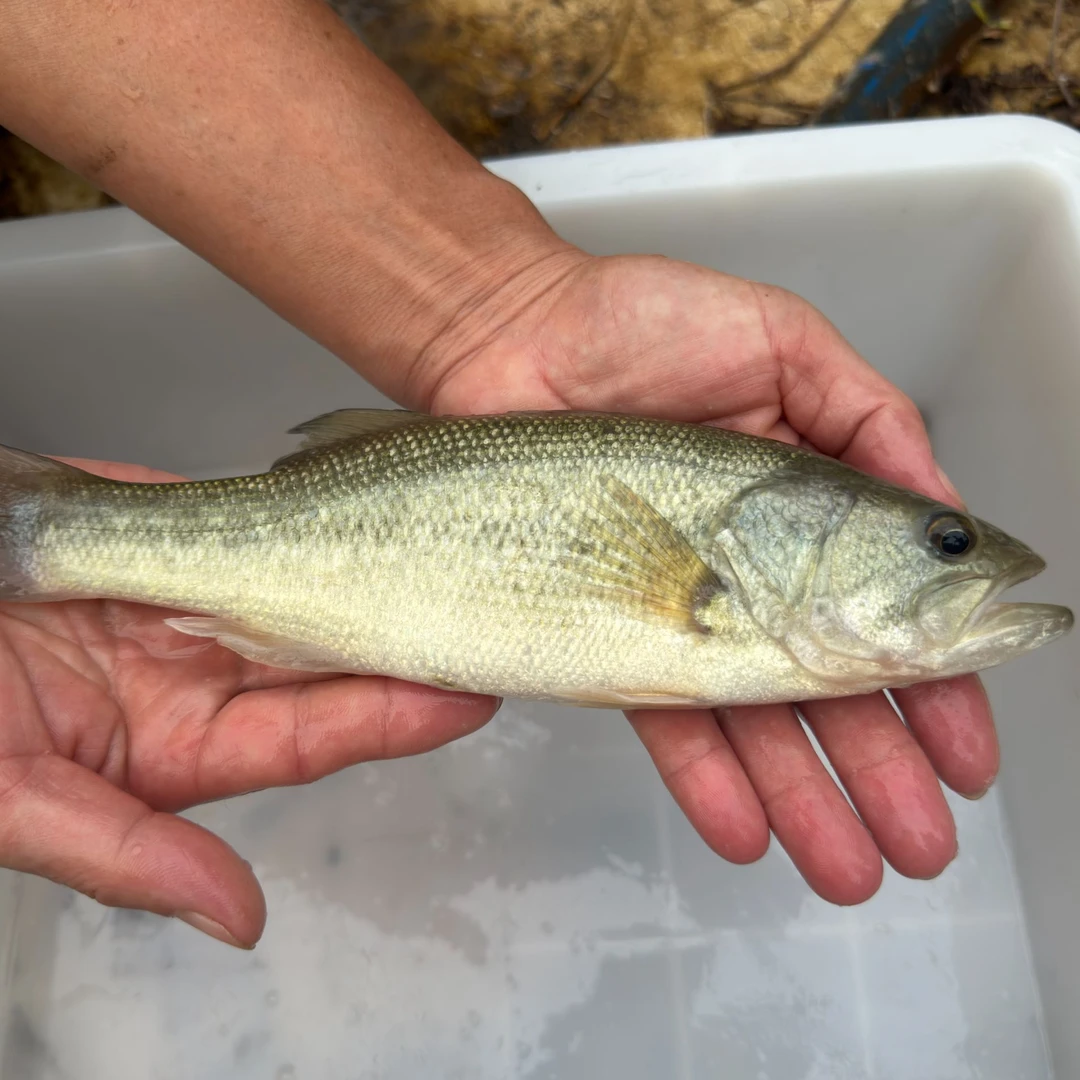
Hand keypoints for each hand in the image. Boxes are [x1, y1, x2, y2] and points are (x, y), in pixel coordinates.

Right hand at [0, 456, 497, 946]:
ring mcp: (190, 592)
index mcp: (171, 745)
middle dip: (402, 639)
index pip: (308, 735)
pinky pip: (260, 514)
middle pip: (322, 659)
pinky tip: (377, 504)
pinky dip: (312, 510)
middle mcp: (193, 672)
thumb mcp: (12, 795)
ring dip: (374, 572)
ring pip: (304, 581)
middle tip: (487, 614)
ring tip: (455, 559)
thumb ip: (123, 854)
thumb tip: (234, 918)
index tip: (466, 695)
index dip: (389, 717)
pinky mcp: (174, 521)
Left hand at [413, 252, 997, 903]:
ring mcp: (678, 599)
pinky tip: (744, 825)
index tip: (963, 745)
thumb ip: (867, 417)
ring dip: (802, 794)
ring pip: (748, 715)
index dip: (931, 680)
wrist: (508, 339)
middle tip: (918, 839)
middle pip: (822, 681)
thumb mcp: (781, 342)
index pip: (881, 608)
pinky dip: (704, 771)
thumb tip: (943, 507)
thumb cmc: (634, 322)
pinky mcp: (608, 621)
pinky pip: (659, 706)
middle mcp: (746, 562)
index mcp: (804, 503)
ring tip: (848, 863)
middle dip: (879, 766)